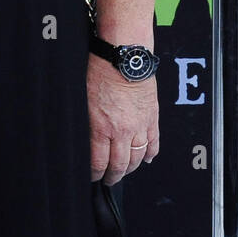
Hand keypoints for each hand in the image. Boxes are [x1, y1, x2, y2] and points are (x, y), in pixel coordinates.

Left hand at [87, 54, 158, 185]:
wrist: (125, 56)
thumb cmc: (101, 70)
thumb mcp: (83, 99)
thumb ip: (87, 122)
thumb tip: (85, 138)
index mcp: (101, 127)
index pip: (98, 162)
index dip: (95, 174)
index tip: (93, 177)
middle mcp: (122, 131)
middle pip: (120, 165)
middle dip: (113, 176)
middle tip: (108, 180)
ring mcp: (139, 125)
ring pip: (137, 157)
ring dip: (131, 168)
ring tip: (125, 171)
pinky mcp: (152, 117)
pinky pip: (154, 142)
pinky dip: (150, 154)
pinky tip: (146, 158)